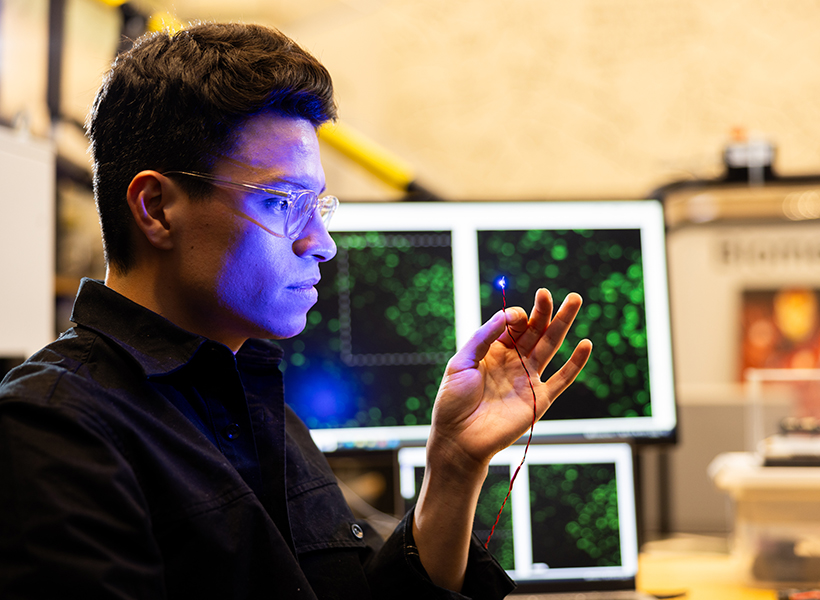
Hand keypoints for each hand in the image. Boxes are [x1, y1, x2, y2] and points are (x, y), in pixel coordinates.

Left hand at [429, 288, 592, 473]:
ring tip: (575, 300)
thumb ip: (484, 337)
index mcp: (493, 351)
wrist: (459, 438)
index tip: (513, 317)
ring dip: (563, 323)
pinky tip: (586, 344)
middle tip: (551, 293)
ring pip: (551, 345)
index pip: (512, 325)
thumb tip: (508, 315)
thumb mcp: (461, 362)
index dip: (516, 316)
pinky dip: (575, 363)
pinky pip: (562, 379)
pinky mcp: (539, 399)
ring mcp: (528, 379)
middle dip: (544, 310)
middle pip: (535, 330)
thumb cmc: (453, 401)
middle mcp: (513, 362)